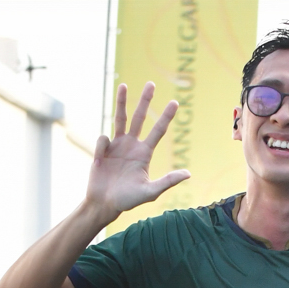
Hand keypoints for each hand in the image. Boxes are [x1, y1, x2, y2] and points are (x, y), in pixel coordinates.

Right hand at [86, 83, 190, 221]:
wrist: (104, 204)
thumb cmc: (128, 200)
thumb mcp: (150, 192)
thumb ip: (168, 181)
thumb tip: (188, 173)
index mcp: (144, 153)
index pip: (158, 131)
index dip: (166, 117)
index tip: (175, 102)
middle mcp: (131, 145)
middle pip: (140, 118)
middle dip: (145, 101)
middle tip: (151, 84)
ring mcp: (116, 145)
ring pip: (120, 118)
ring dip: (121, 102)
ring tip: (123, 85)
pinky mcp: (102, 149)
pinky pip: (103, 139)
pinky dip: (102, 147)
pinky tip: (100, 162)